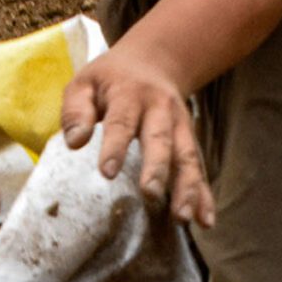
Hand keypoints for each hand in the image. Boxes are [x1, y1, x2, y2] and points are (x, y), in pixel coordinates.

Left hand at [60, 45, 214, 226]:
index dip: (115, 146)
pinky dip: (205, 194)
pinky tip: (206, 220)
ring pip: (187, 156)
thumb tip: (74, 142)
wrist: (154, 61)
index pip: (121, 122)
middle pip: (160, 139)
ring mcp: (180, 126)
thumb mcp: (85, 83)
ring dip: (187, 187)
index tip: (106, 172)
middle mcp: (160, 110)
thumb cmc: (110, 80)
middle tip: (149, 193)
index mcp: (130, 95)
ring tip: (183, 217)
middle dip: (157, 167)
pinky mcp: (189, 140)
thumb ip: (76, 110)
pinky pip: (199, 168)